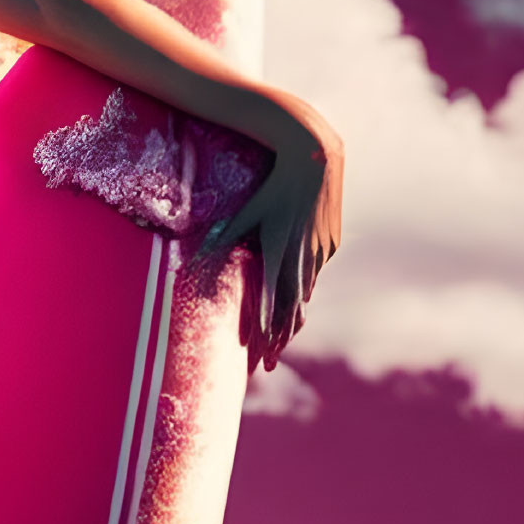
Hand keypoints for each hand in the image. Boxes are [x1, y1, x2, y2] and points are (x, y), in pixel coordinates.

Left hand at [197, 94, 342, 373]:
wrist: (316, 160)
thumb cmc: (271, 184)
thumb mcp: (244, 211)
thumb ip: (222, 237)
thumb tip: (194, 258)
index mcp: (278, 250)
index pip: (273, 301)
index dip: (267, 331)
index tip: (260, 355)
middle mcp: (302, 256)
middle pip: (291, 307)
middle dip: (278, 338)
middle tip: (267, 363)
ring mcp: (320, 251)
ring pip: (304, 292)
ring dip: (292, 318)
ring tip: (280, 342)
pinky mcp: (329, 243)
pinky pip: (313, 271)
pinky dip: (303, 289)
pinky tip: (297, 301)